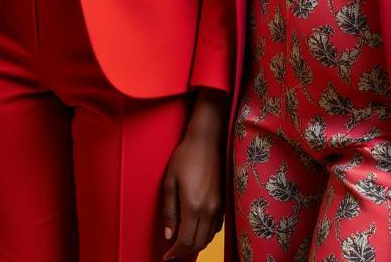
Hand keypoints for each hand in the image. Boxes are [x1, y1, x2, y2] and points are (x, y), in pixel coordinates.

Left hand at [162, 91, 227, 259]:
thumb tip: (168, 235)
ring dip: (195, 244)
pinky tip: (196, 229)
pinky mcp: (225, 202)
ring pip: (208, 238)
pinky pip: (215, 228)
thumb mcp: (170, 181)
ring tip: (182, 243)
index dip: (175, 252)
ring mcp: (219, 207)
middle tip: (172, 252)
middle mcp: (209, 211)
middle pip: (198, 243)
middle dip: (184, 251)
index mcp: (193, 206)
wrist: (208, 140)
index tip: (166, 257)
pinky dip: (205, 234)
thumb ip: (169, 210)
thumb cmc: (185, 157)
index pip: (185, 241)